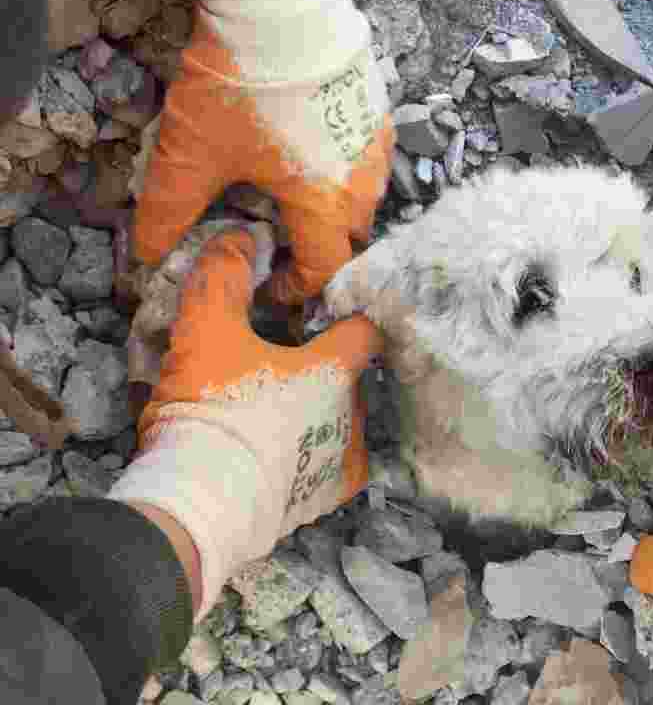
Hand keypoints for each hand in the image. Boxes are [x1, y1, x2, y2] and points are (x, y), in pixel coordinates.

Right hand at [108, 228, 382, 619]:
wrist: (201, 502)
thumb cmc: (212, 410)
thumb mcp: (205, 332)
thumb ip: (222, 278)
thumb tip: (238, 236)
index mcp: (336, 368)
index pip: (366, 327)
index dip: (348, 313)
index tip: (326, 310)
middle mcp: (353, 412)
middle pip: (349, 376)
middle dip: (322, 368)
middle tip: (281, 364)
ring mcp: (344, 459)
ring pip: (341, 420)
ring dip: (317, 412)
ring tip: (275, 411)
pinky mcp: (325, 498)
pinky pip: (329, 465)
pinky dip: (313, 455)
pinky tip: (284, 450)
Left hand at [132, 0, 393, 304]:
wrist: (278, 6)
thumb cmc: (242, 89)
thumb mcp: (192, 153)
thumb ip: (169, 211)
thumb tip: (149, 254)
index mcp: (325, 205)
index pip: (325, 270)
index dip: (299, 287)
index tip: (274, 285)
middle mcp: (363, 185)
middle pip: (349, 239)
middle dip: (320, 250)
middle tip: (284, 242)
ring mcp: (376, 147)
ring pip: (365, 200)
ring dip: (337, 210)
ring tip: (299, 195)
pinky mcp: (378, 112)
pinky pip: (370, 161)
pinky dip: (348, 171)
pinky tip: (316, 150)